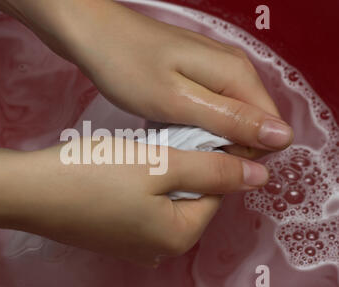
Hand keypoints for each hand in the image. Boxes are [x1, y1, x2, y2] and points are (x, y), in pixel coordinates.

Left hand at [0, 0, 293, 158]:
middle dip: (227, 145)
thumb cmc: (129, 69)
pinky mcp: (196, 72)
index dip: (245, 152)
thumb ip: (231, 120)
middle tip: (185, 149)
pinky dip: (196, 123)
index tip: (207, 159)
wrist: (94, 36)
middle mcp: (234, 69)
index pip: (270, 128)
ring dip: (209, 136)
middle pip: (252, 122)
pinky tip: (172, 127)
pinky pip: (211, 107)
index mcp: (237, 75)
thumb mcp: (178, 101)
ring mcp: (215, 68)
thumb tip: (283, 138)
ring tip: (175, 139)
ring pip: (230, 116)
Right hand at [0, 138, 268, 265]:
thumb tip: (262, 176)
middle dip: (179, 166)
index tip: (186, 134)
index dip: (207, 159)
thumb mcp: (161, 164)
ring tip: (132, 152)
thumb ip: (214, 171)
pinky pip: (138, 207)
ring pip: (161, 200)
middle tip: (152, 142)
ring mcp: (131, 247)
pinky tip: (115, 169)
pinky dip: (135, 185)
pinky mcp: (109, 236)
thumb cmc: (96, 173)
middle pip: (187, 199)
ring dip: (155, 173)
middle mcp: (158, 251)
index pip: (215, 194)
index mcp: (177, 238)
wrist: (29, 190)